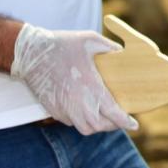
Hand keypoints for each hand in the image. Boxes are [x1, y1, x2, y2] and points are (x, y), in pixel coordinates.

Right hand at [10, 23, 138, 134]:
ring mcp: (64, 108)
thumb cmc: (63, 44)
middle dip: (113, 125)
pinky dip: (82, 121)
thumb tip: (124, 53)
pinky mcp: (54, 110)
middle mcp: (77, 101)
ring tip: (105, 117)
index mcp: (89, 85)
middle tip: (120, 119)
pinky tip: (86, 110)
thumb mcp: (91, 40)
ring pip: (85, 128)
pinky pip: (71, 122)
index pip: (112, 112)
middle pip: (100, 125)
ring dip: (97, 125)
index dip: (125, 121)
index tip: (135, 124)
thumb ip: (110, 48)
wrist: (32, 52)